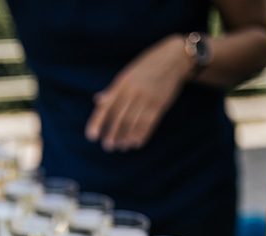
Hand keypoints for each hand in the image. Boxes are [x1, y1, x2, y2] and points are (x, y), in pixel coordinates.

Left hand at [85, 34, 189, 151]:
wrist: (174, 59)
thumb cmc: (148, 66)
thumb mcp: (128, 74)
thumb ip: (113, 89)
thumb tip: (98, 100)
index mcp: (121, 83)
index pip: (106, 106)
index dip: (97, 121)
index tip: (91, 136)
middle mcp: (133, 91)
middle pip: (120, 117)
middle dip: (113, 134)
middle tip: (108, 146)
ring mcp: (147, 97)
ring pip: (134, 122)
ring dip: (127, 137)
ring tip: (122, 147)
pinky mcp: (160, 103)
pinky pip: (149, 122)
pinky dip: (142, 134)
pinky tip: (137, 143)